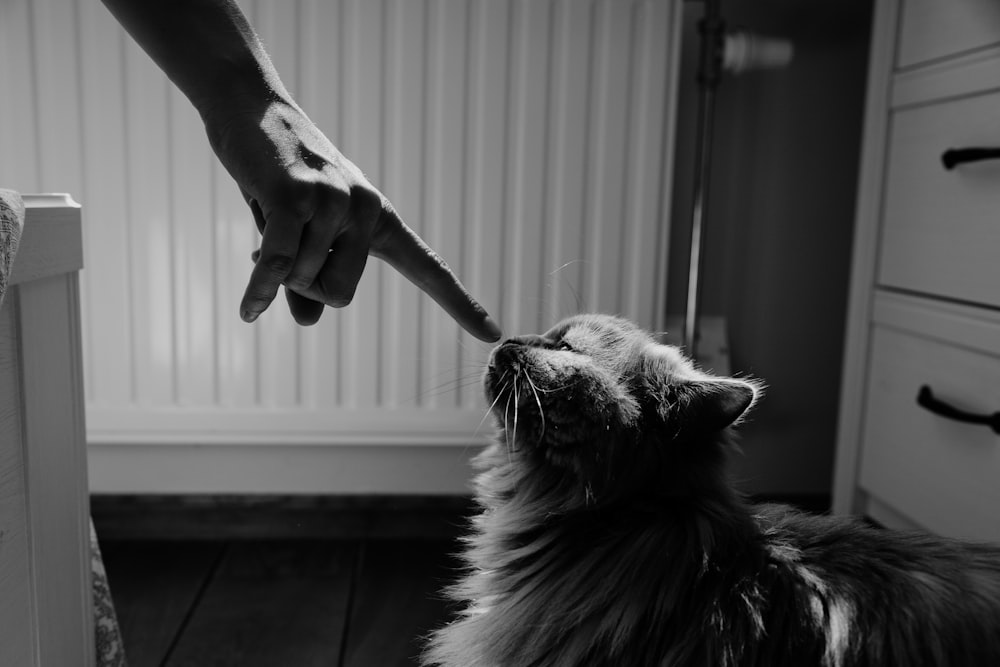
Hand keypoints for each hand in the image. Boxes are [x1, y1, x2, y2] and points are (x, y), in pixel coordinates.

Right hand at [206, 97, 501, 341]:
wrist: (251, 109)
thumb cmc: (281, 178)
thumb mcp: (305, 232)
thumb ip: (312, 280)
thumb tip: (309, 320)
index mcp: (381, 220)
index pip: (429, 269)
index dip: (461, 304)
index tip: (494, 333)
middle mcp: (366, 210)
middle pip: (340, 294)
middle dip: (305, 288)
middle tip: (283, 254)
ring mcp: (333, 201)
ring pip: (304, 279)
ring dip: (275, 270)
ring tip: (266, 228)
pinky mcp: (294, 197)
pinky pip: (279, 265)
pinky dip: (259, 290)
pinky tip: (249, 310)